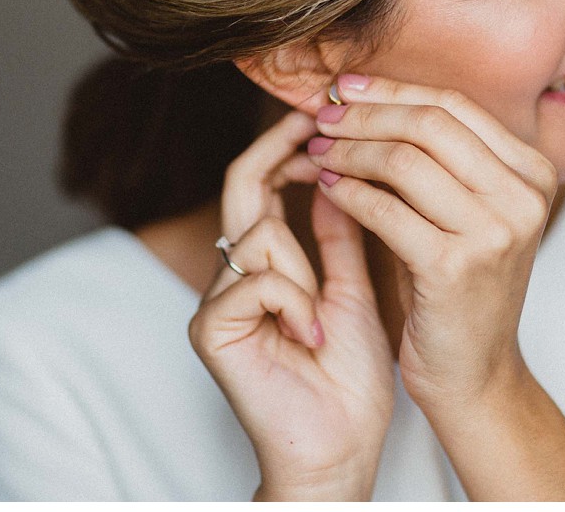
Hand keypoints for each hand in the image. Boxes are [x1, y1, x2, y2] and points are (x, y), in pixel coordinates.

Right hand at [188, 110, 394, 500]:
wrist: (337, 451)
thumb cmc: (349, 380)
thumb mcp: (353, 291)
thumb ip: (340, 237)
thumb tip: (345, 176)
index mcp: (263, 263)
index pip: (264, 183)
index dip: (292, 145)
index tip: (336, 113)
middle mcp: (232, 274)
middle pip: (244, 187)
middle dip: (284, 154)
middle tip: (319, 126)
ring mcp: (217, 301)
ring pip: (256, 232)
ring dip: (303, 265)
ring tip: (326, 313)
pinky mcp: (212, 329)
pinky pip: (253, 280)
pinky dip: (293, 301)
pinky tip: (315, 336)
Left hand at [306, 74, 557, 417]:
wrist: (474, 373)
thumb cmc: (457, 286)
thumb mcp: (462, 212)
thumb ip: (434, 157)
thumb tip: (364, 95)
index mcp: (533, 171)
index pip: (454, 104)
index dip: (392, 89)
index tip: (343, 87)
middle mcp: (524, 196)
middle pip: (429, 122)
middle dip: (365, 114)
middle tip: (321, 118)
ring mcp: (495, 232)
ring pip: (404, 160)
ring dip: (349, 150)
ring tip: (318, 153)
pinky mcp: (456, 267)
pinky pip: (385, 209)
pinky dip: (347, 192)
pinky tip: (327, 188)